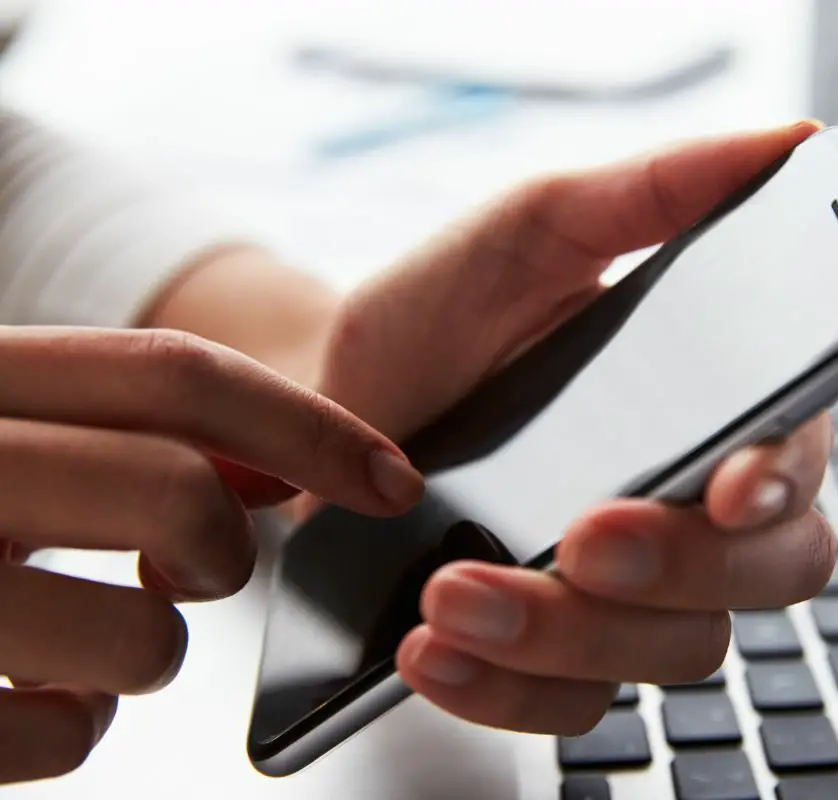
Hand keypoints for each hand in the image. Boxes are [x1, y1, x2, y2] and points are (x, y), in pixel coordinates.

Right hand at [0, 327, 421, 782]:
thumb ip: (118, 429)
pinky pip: (65, 740)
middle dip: (221, 551)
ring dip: (142, 650)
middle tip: (188, 568)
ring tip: (70, 635)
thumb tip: (266, 464)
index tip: (393, 479)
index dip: (310, 424)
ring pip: (143, 638)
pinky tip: (17, 694)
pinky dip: (68, 728)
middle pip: (179, 496)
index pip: (175, 375)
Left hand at [314, 120, 835, 733]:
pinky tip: (434, 654)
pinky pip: (574, 710)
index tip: (730, 484)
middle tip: (578, 535)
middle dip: (675, 568)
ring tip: (451, 594)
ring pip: (671, 654)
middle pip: (761, 578)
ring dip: (566, 637)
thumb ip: (657, 191)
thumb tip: (788, 144)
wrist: (333, 402)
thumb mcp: (538, 229)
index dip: (784, 480)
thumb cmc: (443, 312)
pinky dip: (507, 694)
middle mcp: (691, 508)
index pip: (797, 461)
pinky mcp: (559, 655)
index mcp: (714, 406)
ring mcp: (630, 593)